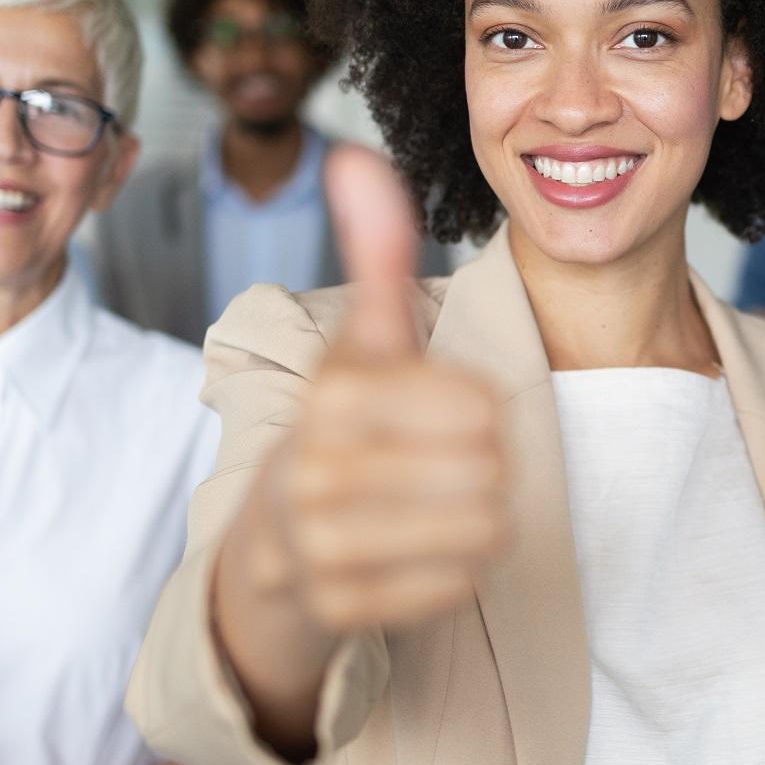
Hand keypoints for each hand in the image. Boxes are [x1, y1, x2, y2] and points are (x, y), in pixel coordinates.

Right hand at [229, 144, 508, 635]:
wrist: (273, 545)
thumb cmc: (341, 428)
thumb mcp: (362, 339)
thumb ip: (376, 251)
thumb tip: (357, 156)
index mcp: (333, 396)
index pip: (483, 408)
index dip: (483, 412)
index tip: (446, 415)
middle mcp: (315, 471)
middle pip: (491, 470)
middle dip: (487, 467)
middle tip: (444, 467)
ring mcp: (322, 547)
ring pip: (483, 531)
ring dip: (480, 520)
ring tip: (439, 506)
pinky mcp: (341, 608)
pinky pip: (458, 585)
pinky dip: (458, 570)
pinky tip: (424, 552)